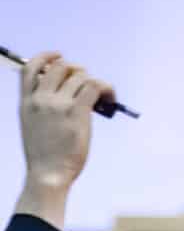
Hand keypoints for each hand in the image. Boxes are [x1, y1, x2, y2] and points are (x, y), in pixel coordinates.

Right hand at [16, 50, 107, 224]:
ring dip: (94, 82)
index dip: (47, 57)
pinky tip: (110, 100)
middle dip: (76, 70)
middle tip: (86, 83)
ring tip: (101, 97)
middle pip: (60, 66)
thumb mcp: (32, 124)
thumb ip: (42, 106)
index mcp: (26, 102)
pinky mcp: (77, 111)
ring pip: (81, 75)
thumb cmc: (44, 154)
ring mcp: (58, 104)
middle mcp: (41, 99)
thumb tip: (65, 89)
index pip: (30, 67)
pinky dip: (107, 89)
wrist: (48, 174)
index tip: (59, 56)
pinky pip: (96, 85)